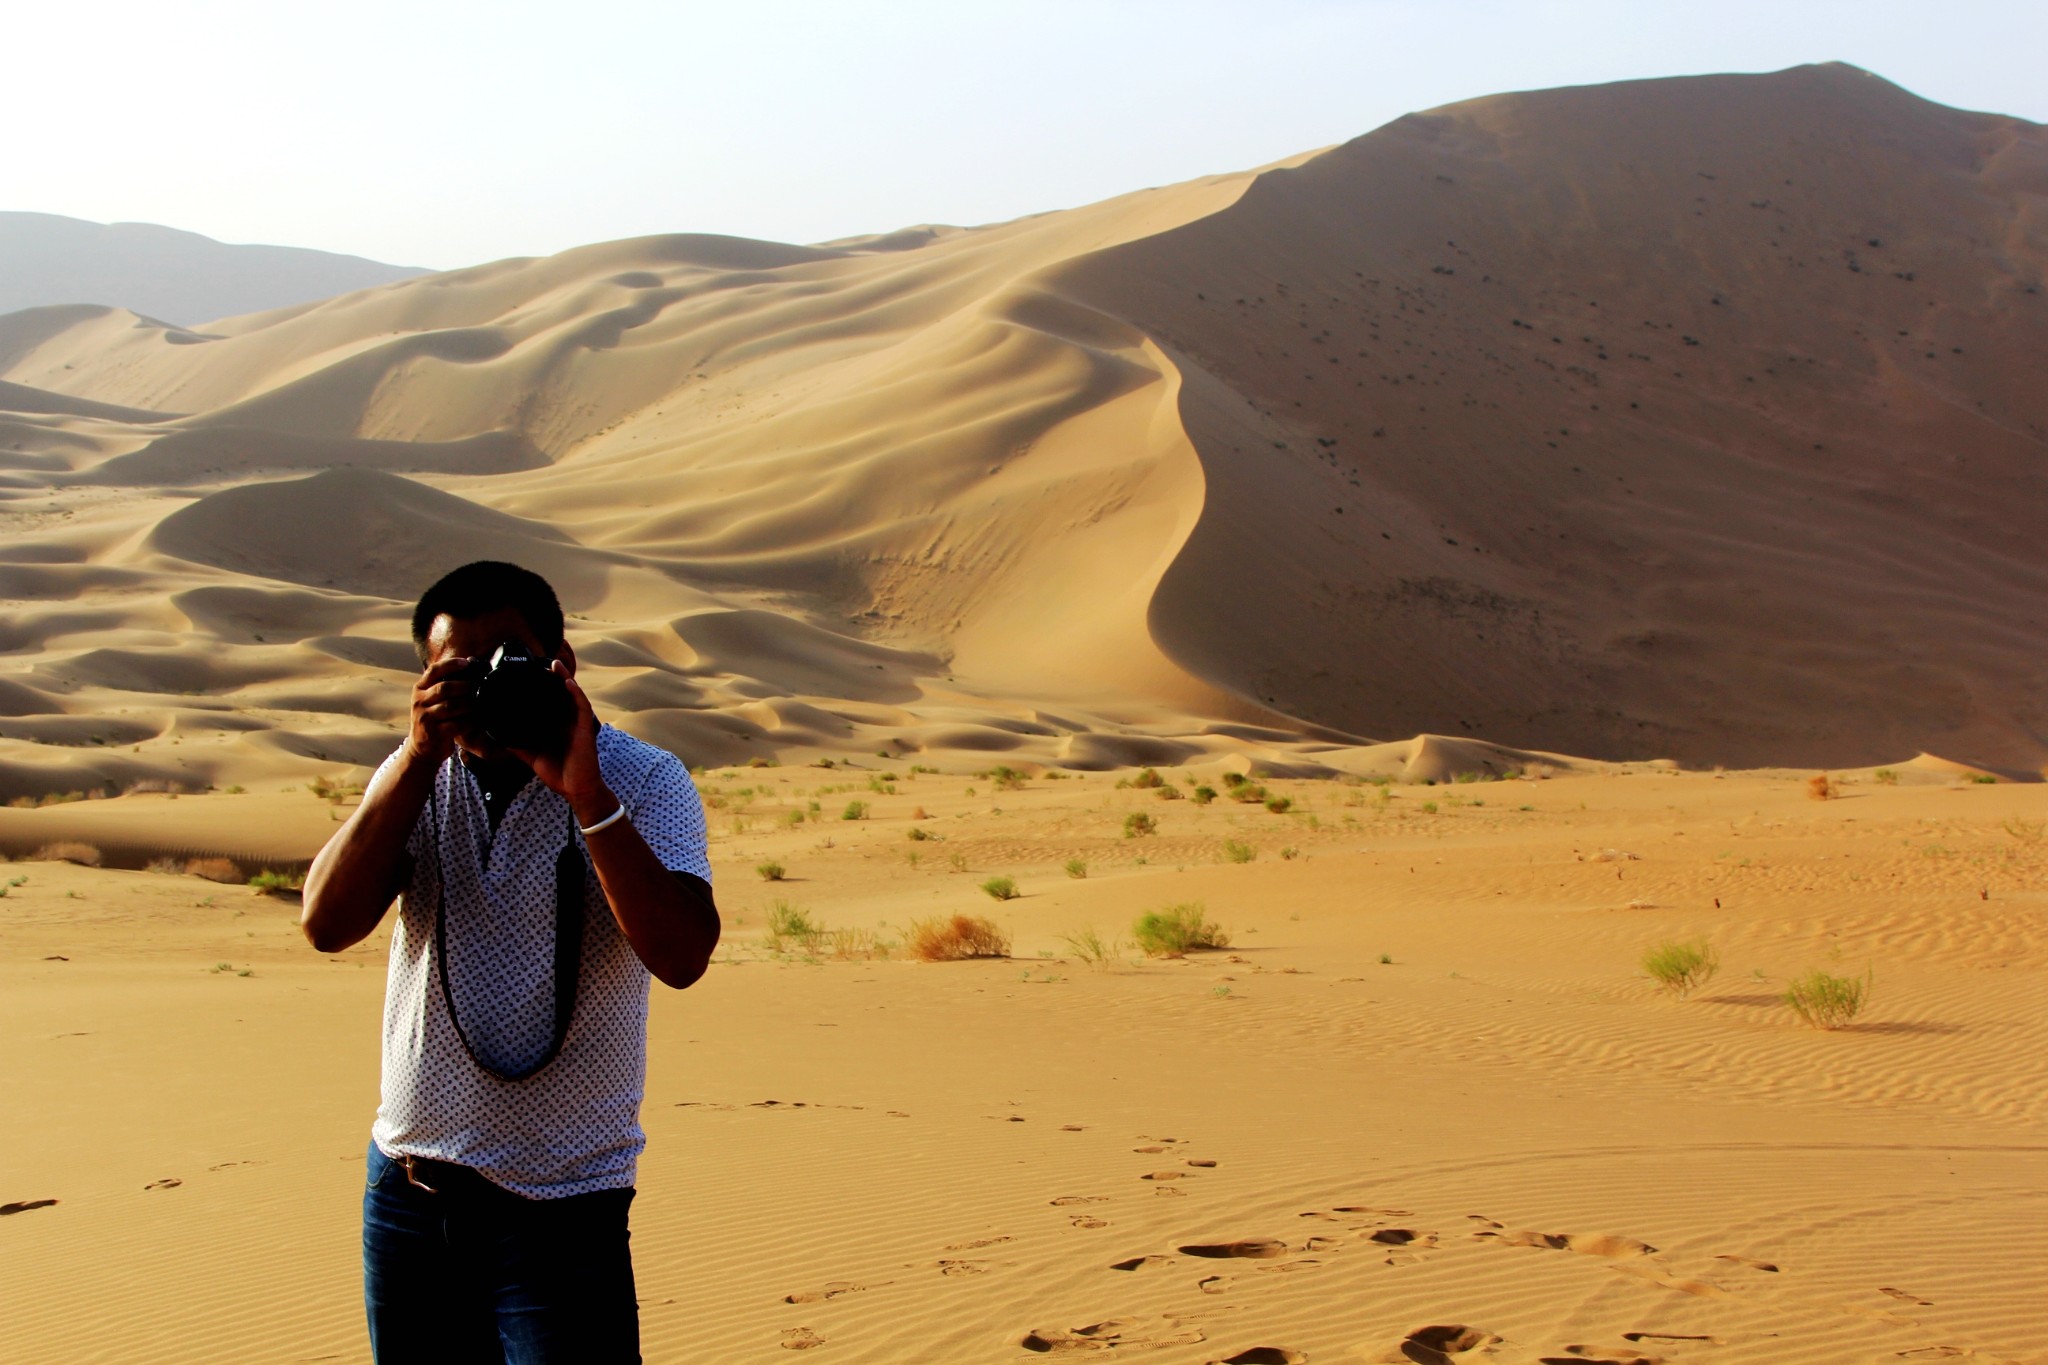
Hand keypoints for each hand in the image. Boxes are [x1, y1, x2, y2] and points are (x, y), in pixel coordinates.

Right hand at [404, 655, 474, 769]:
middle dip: (465, 686)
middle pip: (444, 688)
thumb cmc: (433, 719)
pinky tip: (476, 721)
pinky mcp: (433, 733)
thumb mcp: (431, 700)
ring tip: (480, 703)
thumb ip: (444, 686)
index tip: (467, 662)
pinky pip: (455, 724)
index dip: (450, 664)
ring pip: (451, 706)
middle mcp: (419, 701)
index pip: (434, 671)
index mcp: (419, 689)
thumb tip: (471, 665)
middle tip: (479, 686)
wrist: (422, 748)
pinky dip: (469, 722)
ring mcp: (425, 717)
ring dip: (469, 704)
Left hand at [511, 661, 612, 824]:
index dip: (542, 687)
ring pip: (572, 695)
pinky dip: (575, 693)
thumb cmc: (559, 773)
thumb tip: (497, 736)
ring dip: (564, 678)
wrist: (576, 790)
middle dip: (553, 677)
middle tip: (541, 661)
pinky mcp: (585, 728)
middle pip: (561, 693)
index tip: (529, 674)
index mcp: (556, 725)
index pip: (549, 701)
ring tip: (554, 664)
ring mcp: (577, 723)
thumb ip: (517, 744)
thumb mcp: (531, 756)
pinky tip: (567, 682)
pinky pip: (582, 706)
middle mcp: (567, 721)